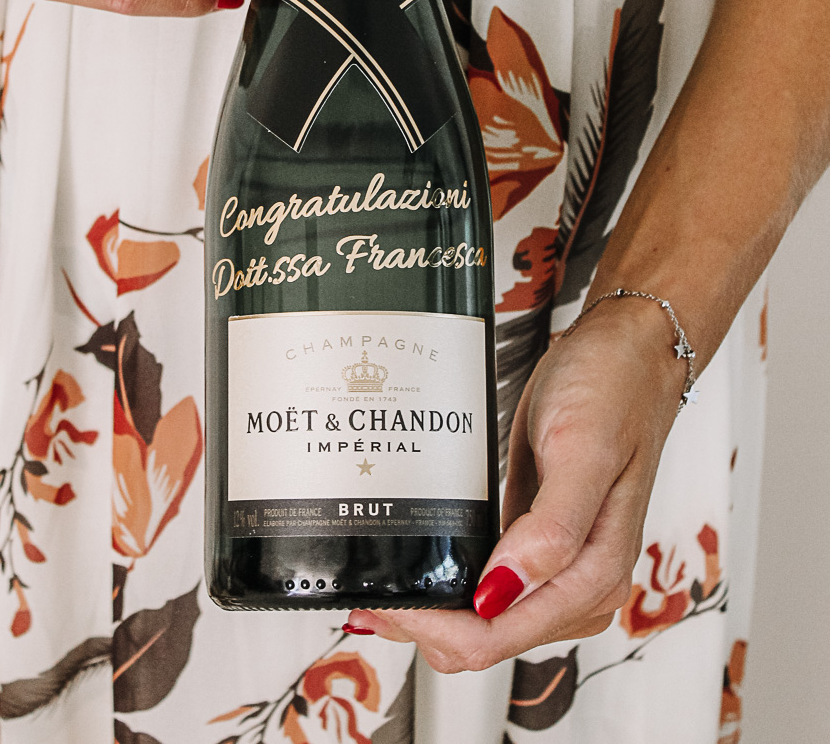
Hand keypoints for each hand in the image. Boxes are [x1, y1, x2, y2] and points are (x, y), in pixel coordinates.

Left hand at [344, 298, 687, 670]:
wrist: (627, 351)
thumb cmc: (613, 390)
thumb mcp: (584, 450)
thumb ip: (554, 529)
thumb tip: (500, 594)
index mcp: (595, 575)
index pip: (497, 636)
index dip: (434, 628)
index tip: (386, 601)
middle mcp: (579, 585)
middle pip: (485, 641)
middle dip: (424, 626)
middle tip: (365, 595)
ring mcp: (557, 567)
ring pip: (482, 623)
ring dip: (431, 614)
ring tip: (374, 588)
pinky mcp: (536, 541)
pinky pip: (488, 587)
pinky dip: (449, 589)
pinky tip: (414, 570)